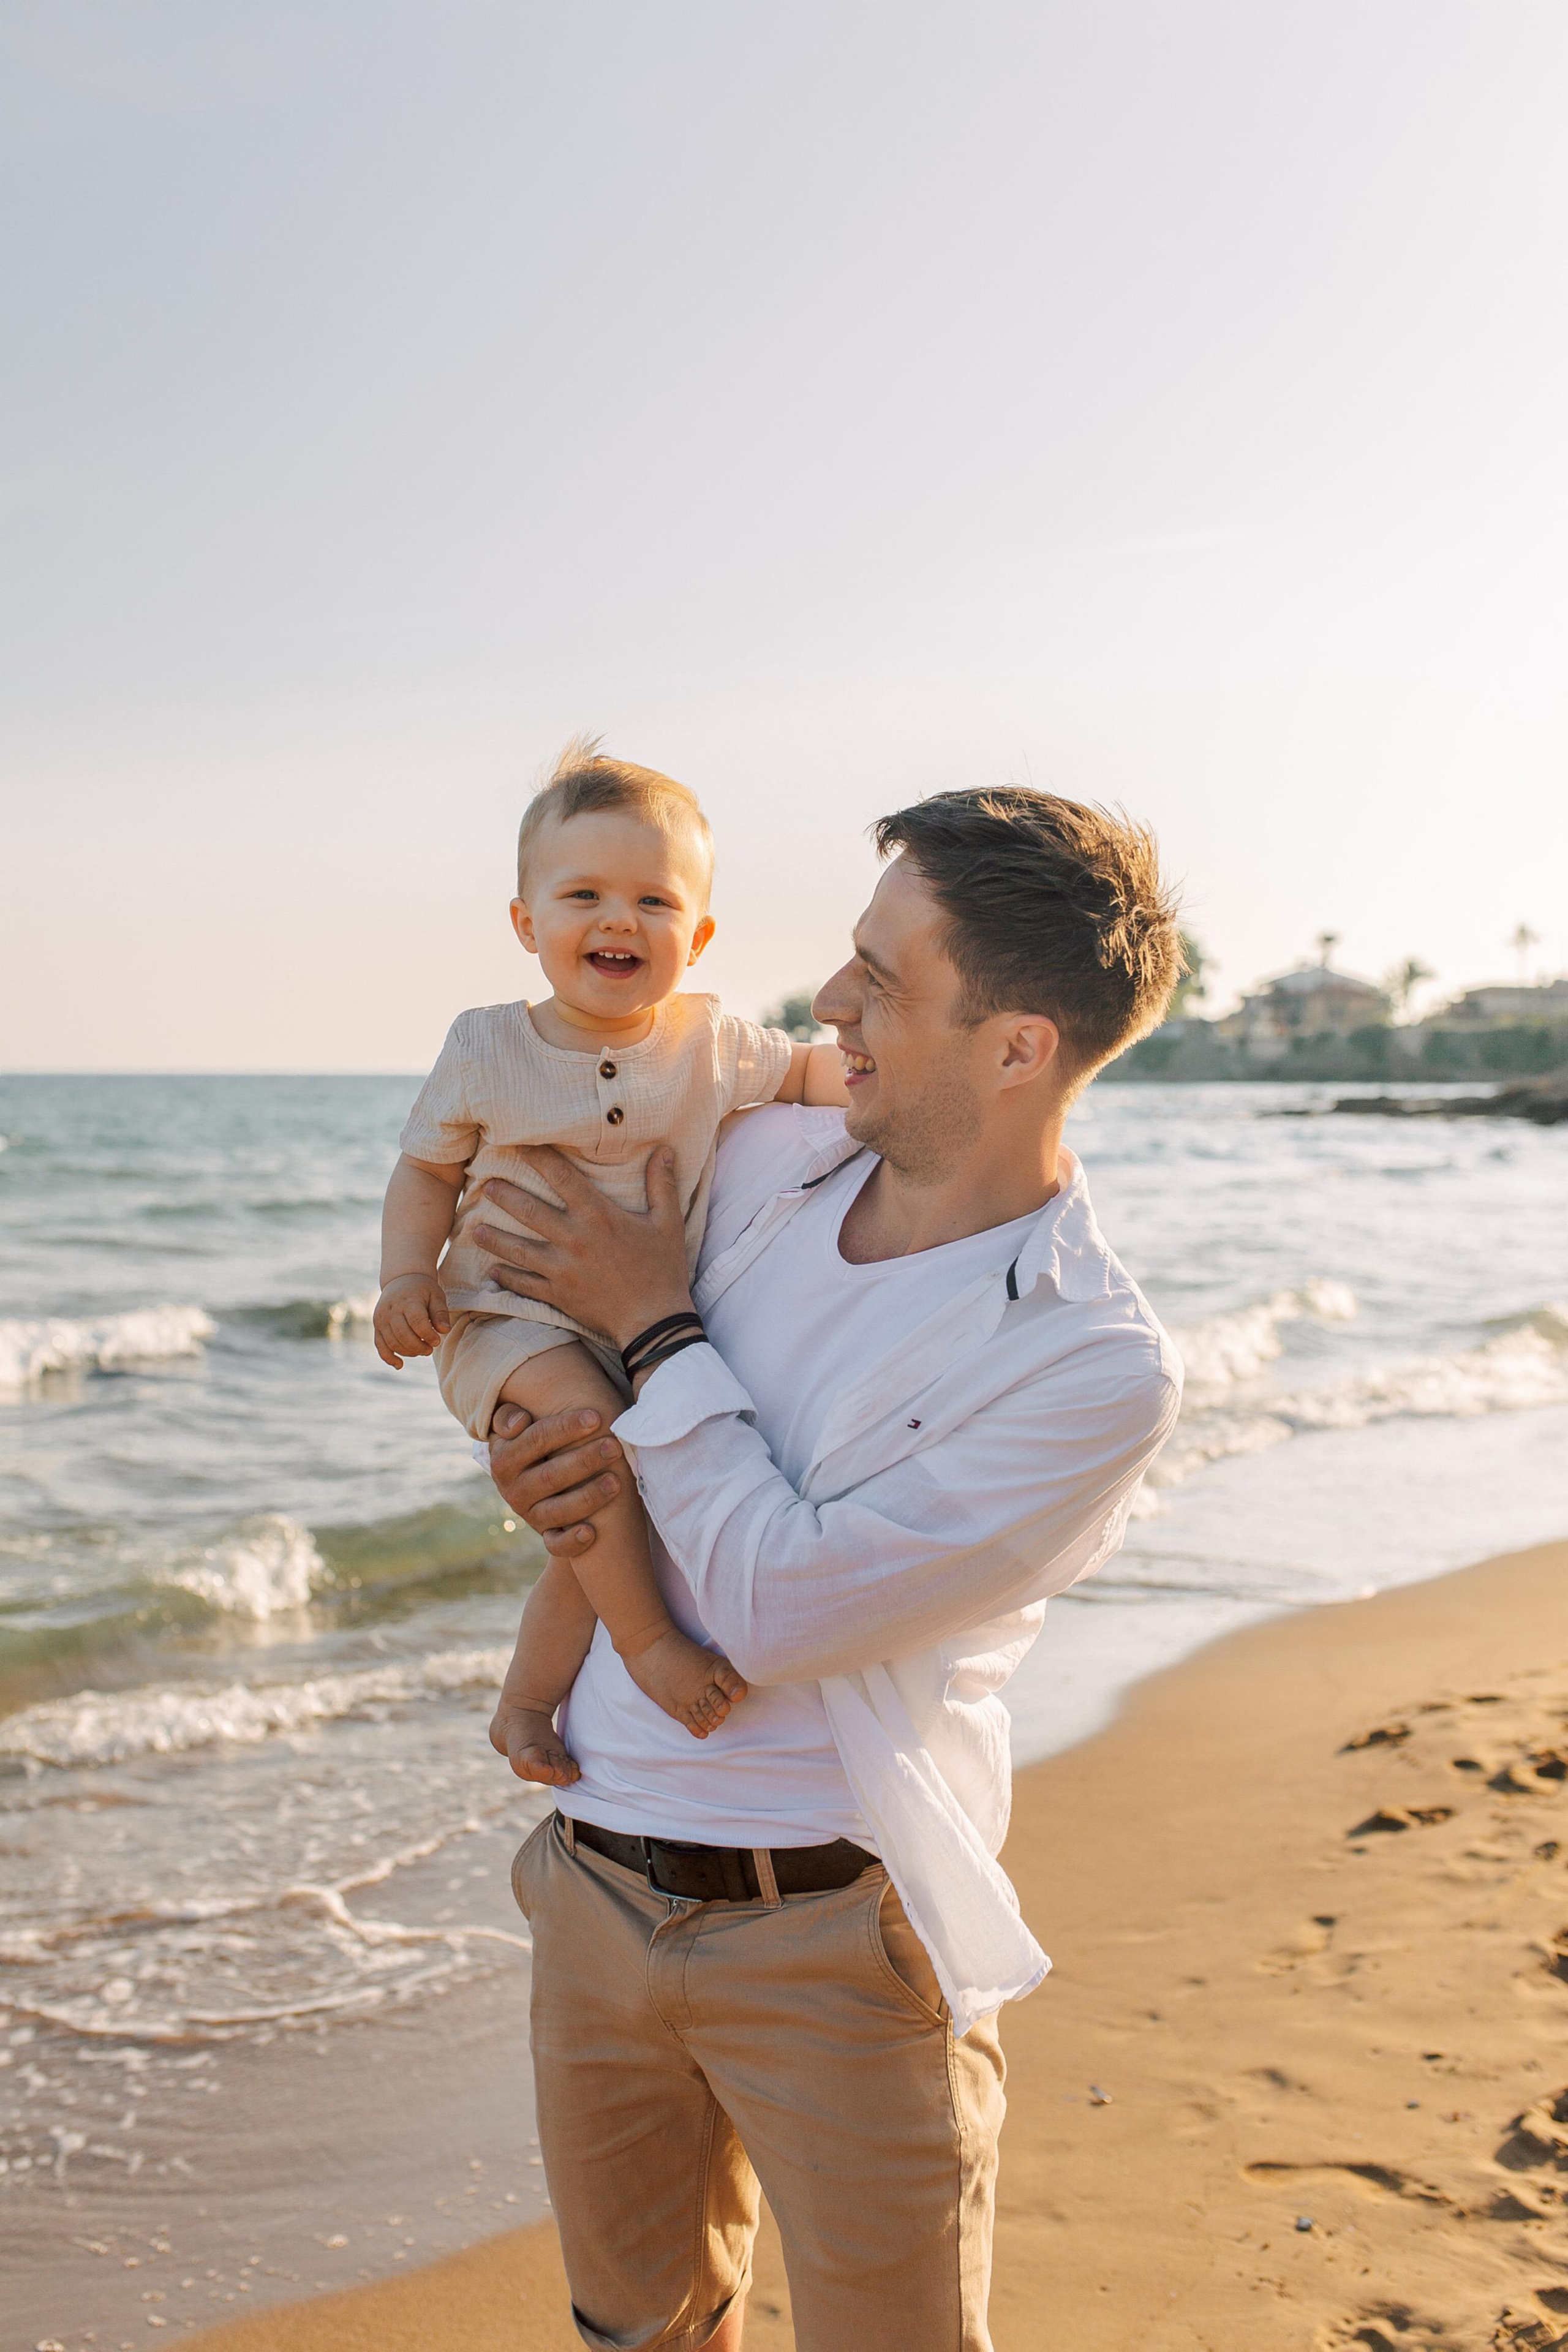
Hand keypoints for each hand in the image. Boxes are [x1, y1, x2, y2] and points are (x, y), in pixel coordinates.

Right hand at [374, 1273, 450, 1366]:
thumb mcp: (436, 1295)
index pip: (417, 1322)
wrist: (401, 1279)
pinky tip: (399, 1365)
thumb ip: (440, 1313)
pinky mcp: (376, 1326)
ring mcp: (381, 1319)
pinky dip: (388, 1357)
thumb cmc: (422, 1289)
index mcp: (408, 1301)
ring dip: (408, 1352)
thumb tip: (444, 1331)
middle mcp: (391, 1310)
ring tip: (422, 1350)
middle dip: (419, 1347)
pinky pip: (380, 1345)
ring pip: (392, 1343)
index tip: (437, 1340)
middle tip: (430, 1349)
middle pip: (403, 1335)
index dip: (428, 1335)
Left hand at [470, 1145, 692, 1349]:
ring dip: (494, 1238)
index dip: (538, 1157)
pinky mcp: (557, 1294)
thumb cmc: (662, 1269)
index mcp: (598, 1216)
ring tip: (475, 1229)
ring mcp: (561, 1269)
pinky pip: (523, 1284)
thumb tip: (666, 1149)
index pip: (561, 1177)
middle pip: (528, 1211)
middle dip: (504, 1195)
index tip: (521, 1145)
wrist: (653, 1320)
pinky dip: (506, 1278)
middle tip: (485, 1184)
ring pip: (517, 1249)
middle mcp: (573, 1238)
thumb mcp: (668, 1223)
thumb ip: (661, 1184)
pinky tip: (493, 1272)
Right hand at [488, 1399, 625, 1556]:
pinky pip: (556, 1544)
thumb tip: (519, 1421)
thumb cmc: (541, 1444)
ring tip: (616, 1481)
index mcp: (504, 1458)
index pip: (535, 1439)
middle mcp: (513, 1490)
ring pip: (557, 1510)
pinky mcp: (546, 1535)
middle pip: (550, 1475)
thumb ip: (509, 1416)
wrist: (544, 1485)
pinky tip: (591, 1532)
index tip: (596, 1417)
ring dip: (587, 1497)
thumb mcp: (521, 1429)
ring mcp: (530, 1515)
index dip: (565, 1427)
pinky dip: (572, 1541)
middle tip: (614, 1446)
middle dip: (584, 1459)